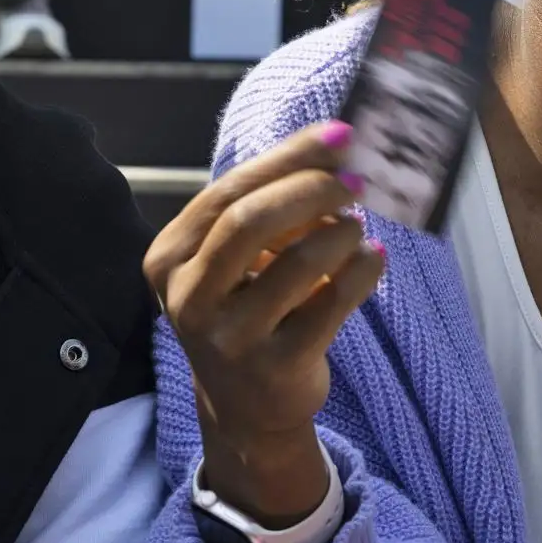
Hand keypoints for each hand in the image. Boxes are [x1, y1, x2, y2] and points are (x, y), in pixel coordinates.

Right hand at [145, 121, 382, 525]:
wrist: (246, 407)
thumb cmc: (244, 310)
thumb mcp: (232, 260)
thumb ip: (265, 206)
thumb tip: (334, 146)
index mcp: (168, 258)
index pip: (227, 191)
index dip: (288, 158)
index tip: (339, 136)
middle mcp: (188, 298)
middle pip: (250, 220)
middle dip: (311, 190)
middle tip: (355, 182)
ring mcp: (229, 338)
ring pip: (297, 263)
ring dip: (340, 232)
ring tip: (356, 226)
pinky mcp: (274, 368)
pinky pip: (332, 304)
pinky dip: (363, 271)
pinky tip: (373, 260)